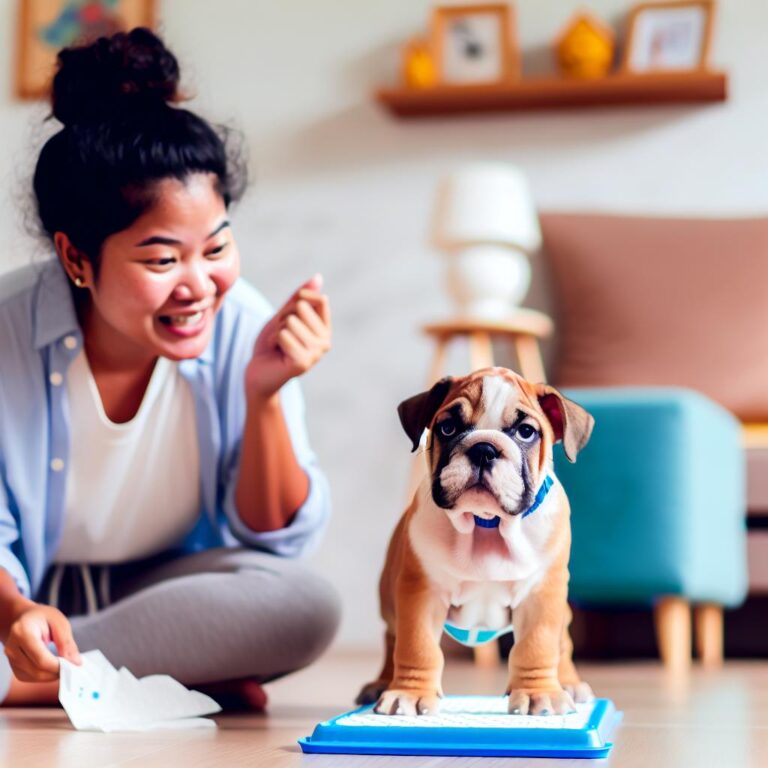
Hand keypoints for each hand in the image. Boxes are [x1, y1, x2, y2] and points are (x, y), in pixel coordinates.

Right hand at [4, 603, 80, 681]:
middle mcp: (12, 648)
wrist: (26, 619)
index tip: (74, 665)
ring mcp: (11, 659)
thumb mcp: (59, 622)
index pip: (41, 659)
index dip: (58, 666)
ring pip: (34, 677)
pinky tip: (54, 666)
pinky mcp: (14, 667)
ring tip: (65, 664)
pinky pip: (30, 677)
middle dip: (57, 671)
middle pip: (37, 670)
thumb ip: (66, 642)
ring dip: (52, 675)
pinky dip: (45, 675)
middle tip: (73, 666)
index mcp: (22, 632)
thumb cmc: (43, 618)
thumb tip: (75, 662)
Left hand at [245, 274, 331, 399]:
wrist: (258, 373)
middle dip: (282, 318)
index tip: (288, 318)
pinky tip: (275, 353)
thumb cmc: (272, 344)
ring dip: (275, 331)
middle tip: (280, 336)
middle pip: (301, 308)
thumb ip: (299, 298)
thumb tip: (318, 277)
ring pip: (290, 321)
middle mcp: (325, 342)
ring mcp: (316, 353)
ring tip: (278, 346)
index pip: (318, 298)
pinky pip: (283, 335)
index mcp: (325, 329)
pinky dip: (272, 340)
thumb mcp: (284, 316)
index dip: (297, 301)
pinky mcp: (303, 362)